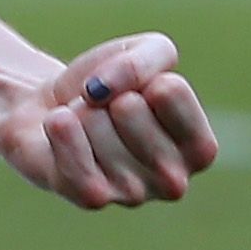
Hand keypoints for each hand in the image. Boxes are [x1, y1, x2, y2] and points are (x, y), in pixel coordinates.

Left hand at [0, 33, 217, 209]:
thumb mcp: (144, 51)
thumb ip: (144, 59)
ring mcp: (134, 194)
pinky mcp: (93, 198)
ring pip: (95, 123)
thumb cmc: (109, 85)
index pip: (169, 90)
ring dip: (81, 112)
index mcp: (200, 148)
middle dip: (107, 96)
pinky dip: (59, 128)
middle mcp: (174, 180)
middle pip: (129, 107)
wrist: (50, 109)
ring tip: (85, 127)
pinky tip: (59, 128)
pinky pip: (74, 155)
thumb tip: (101, 92)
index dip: (140, 76)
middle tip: (105, 112)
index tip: (136, 91)